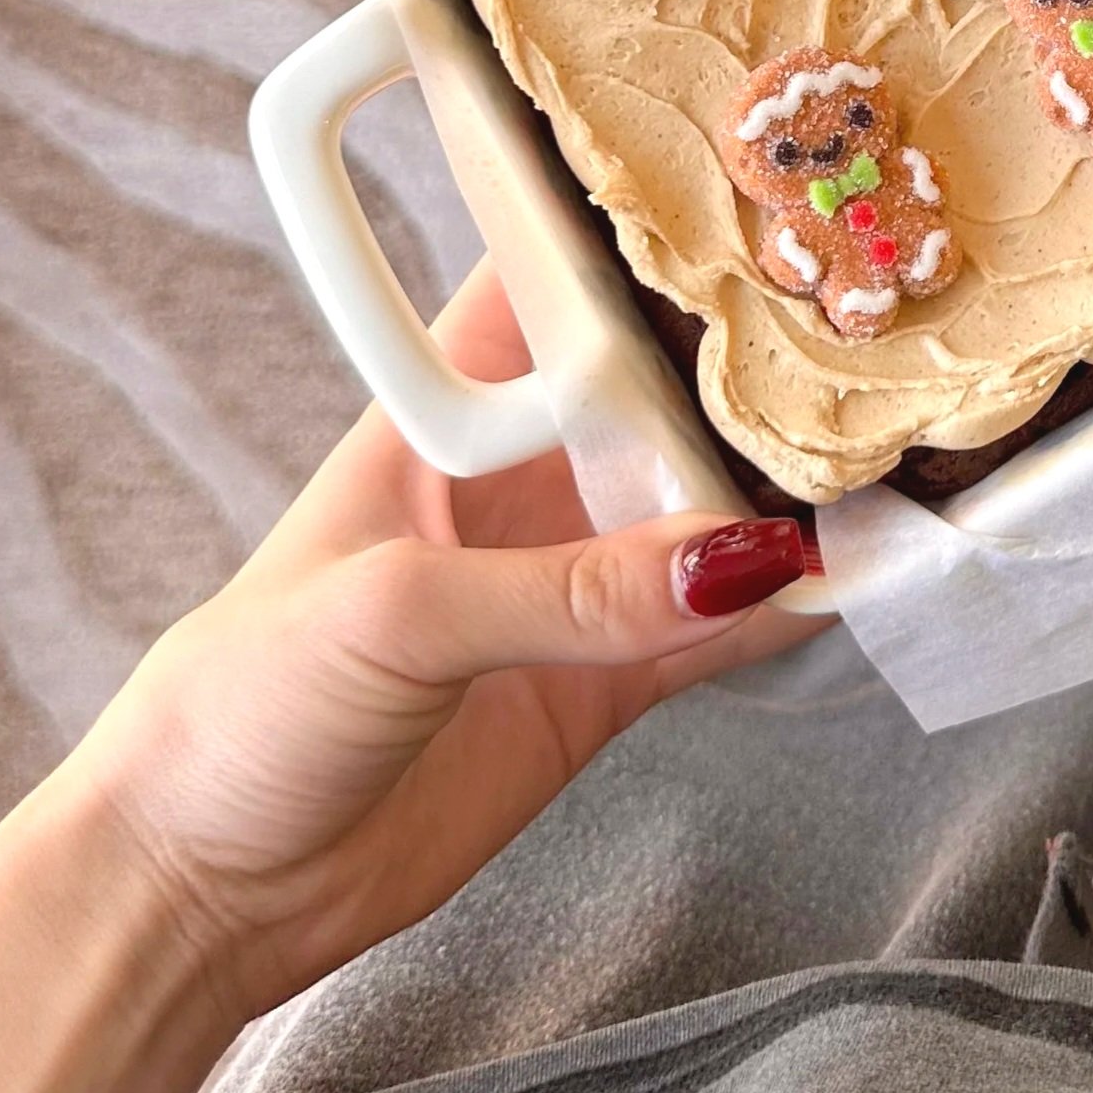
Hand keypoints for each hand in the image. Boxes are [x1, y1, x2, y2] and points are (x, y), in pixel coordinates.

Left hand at [47, 260, 818, 1033]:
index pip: (555, 286)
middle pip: (657, 397)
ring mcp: (565, 587)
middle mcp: (518, 484)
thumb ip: (564, 590)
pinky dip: (781, 612)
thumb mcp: (392, 616)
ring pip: (702, 515)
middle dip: (747, 366)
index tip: (753, 200)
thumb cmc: (236, 710)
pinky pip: (711, 635)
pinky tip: (853, 582)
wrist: (201, 892)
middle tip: (869, 329)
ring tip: (891, 450)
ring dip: (782, 495)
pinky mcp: (597, 690)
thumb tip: (735, 560)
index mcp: (445, 417)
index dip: (640, 237)